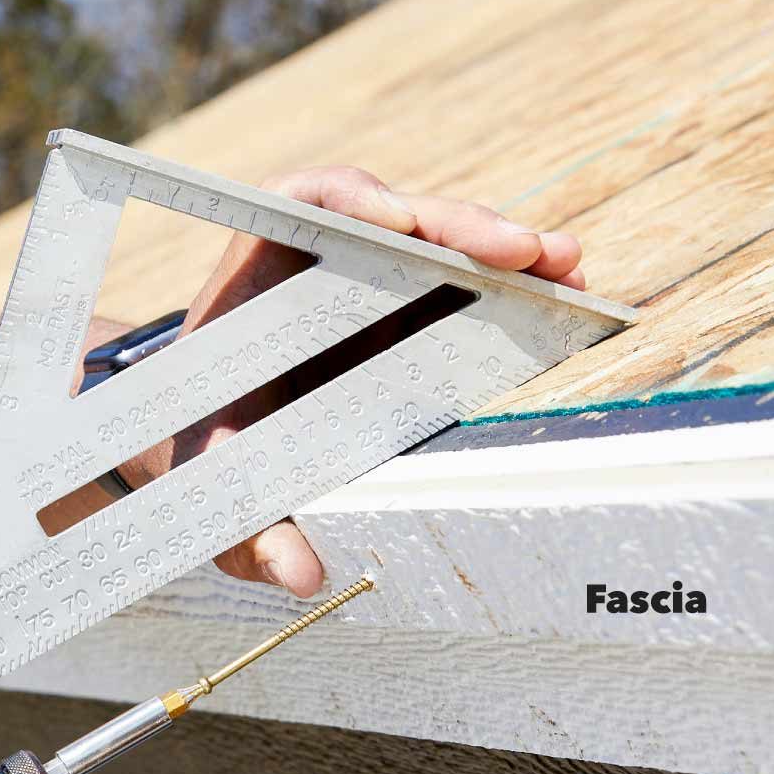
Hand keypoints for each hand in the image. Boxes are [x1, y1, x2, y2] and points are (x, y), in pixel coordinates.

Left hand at [117, 166, 583, 597]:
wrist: (204, 446)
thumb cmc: (204, 456)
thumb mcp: (219, 493)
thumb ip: (250, 531)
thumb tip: (302, 576)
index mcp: (258, 270)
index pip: (309, 200)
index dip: (357, 198)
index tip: (400, 226)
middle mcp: (321, 259)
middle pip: (397, 218)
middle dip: (465, 229)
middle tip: (533, 253)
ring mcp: (369, 279)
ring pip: (443, 245)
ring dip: (507, 253)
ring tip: (569, 271)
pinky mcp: (405, 307)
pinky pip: (460, 286)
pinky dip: (508, 291)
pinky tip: (557, 303)